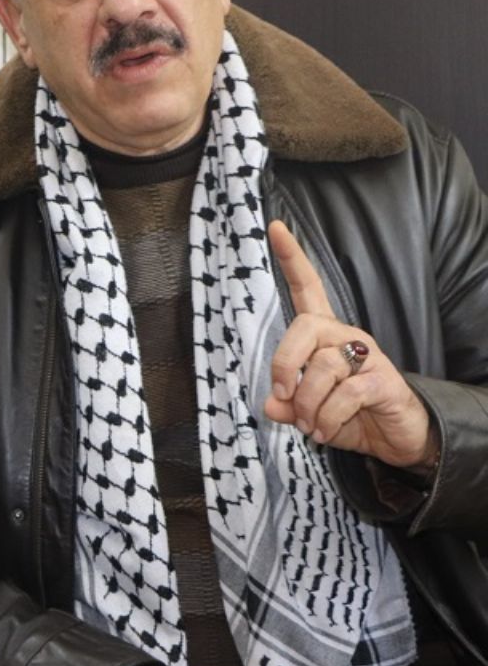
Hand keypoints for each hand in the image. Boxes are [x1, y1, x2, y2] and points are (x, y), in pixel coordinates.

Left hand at [264, 221, 435, 469]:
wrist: (395, 437)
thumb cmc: (348, 415)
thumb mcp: (307, 411)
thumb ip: (286, 404)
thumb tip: (270, 404)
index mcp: (325, 336)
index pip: (307, 289)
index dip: (292, 260)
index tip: (275, 227)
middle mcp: (347, 337)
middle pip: (305, 327)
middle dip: (285, 364)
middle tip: (284, 396)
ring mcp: (368, 356)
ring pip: (323, 367)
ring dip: (308, 404)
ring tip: (311, 425)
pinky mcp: (383, 380)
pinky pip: (345, 394)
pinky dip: (327, 418)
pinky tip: (326, 430)